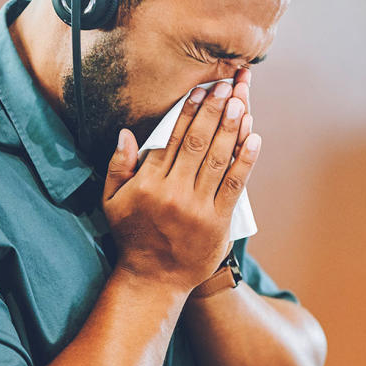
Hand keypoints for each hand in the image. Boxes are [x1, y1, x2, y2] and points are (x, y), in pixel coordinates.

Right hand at [102, 78, 260, 292]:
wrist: (154, 279)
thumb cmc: (133, 236)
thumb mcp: (111, 202)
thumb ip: (117, 166)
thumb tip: (125, 133)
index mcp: (148, 183)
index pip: (171, 138)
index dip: (188, 111)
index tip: (201, 89)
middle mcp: (173, 192)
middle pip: (197, 143)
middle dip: (213, 111)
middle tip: (226, 85)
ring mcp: (197, 208)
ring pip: (217, 160)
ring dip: (231, 128)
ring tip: (241, 102)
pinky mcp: (217, 222)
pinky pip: (234, 186)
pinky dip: (245, 160)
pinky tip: (254, 138)